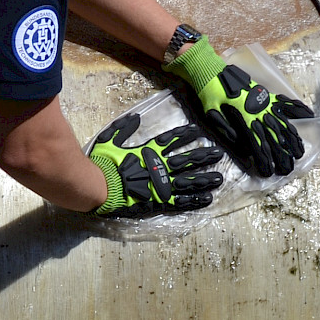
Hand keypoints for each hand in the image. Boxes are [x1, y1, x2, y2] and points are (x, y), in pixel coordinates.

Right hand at [88, 114, 223, 215]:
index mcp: (149, 151)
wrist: (100, 186)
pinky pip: (181, 201)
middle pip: (187, 160)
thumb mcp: (109, 139)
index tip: (198, 130)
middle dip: (204, 156)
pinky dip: (195, 200)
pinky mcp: (160, 202)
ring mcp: (162, 185)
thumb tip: (136, 117)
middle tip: (219, 154)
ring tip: (220, 178)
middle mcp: (160, 167)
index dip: (185, 134)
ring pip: (189, 181)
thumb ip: (124, 128)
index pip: (171, 140)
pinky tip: (208, 199)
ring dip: (205, 179)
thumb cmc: (103, 163)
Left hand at [168, 36, 313, 177]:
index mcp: (244, 115)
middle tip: (288, 170)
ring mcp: (265, 101)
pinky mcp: (267, 94)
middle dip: (282, 155)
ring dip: (293, 139)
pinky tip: (310, 116)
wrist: (211, 70)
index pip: (257, 142)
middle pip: (274, 136)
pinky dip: (298, 109)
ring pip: (283, 122)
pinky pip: (286, 102)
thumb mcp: (211, 112)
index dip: (264, 158)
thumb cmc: (209, 92)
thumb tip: (242, 146)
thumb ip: (226, 129)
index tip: (268, 172)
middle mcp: (259, 109)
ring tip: (300, 152)